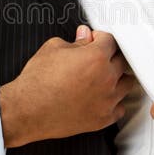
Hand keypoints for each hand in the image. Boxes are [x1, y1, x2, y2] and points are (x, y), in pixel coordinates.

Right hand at [0, 26, 134, 146]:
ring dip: (117, 78)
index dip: (100, 38)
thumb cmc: (37, 81)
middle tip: (96, 58)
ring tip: (103, 77)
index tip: (93, 41)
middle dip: (110, 56)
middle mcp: (107, 78)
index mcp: (96, 57)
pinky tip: (103, 98)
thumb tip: (84, 36)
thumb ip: (75, 42)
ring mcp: (107, 100)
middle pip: (122, 61)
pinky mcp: (103, 119)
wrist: (27, 111)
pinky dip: (114, 102)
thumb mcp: (52, 49)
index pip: (110, 40)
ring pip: (126, 84)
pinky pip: (120, 108)